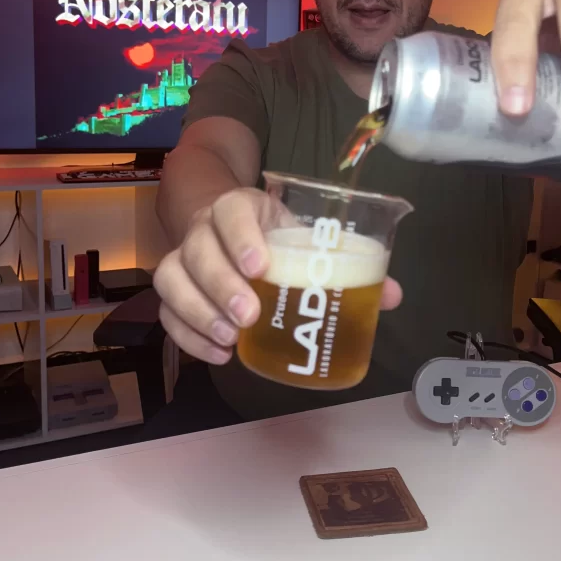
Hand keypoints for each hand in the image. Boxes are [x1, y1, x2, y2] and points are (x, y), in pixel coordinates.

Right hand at [153, 188, 402, 365]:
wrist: (227, 226)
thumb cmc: (276, 234)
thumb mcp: (306, 236)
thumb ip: (346, 262)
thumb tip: (392, 295)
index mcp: (241, 207)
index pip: (231, 211)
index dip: (240, 235)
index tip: (259, 265)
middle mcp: (204, 228)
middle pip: (197, 250)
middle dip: (221, 285)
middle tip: (250, 316)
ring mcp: (183, 258)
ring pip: (172, 280)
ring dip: (199, 312)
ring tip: (232, 339)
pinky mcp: (175, 289)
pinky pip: (167, 312)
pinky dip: (188, 336)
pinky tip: (220, 354)